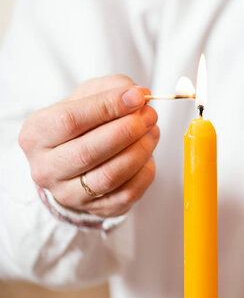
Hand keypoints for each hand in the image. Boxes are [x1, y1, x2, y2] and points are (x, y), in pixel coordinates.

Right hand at [18, 75, 159, 217]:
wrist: (78, 157)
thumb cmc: (85, 121)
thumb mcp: (91, 95)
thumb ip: (114, 88)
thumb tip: (139, 96)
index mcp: (36, 134)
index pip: (69, 120)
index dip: (107, 107)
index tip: (137, 97)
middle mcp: (45, 168)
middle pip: (87, 152)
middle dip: (126, 130)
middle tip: (149, 115)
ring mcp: (68, 193)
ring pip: (108, 177)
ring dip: (139, 151)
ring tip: (152, 131)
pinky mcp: (95, 209)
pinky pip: (126, 194)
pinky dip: (144, 171)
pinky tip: (148, 154)